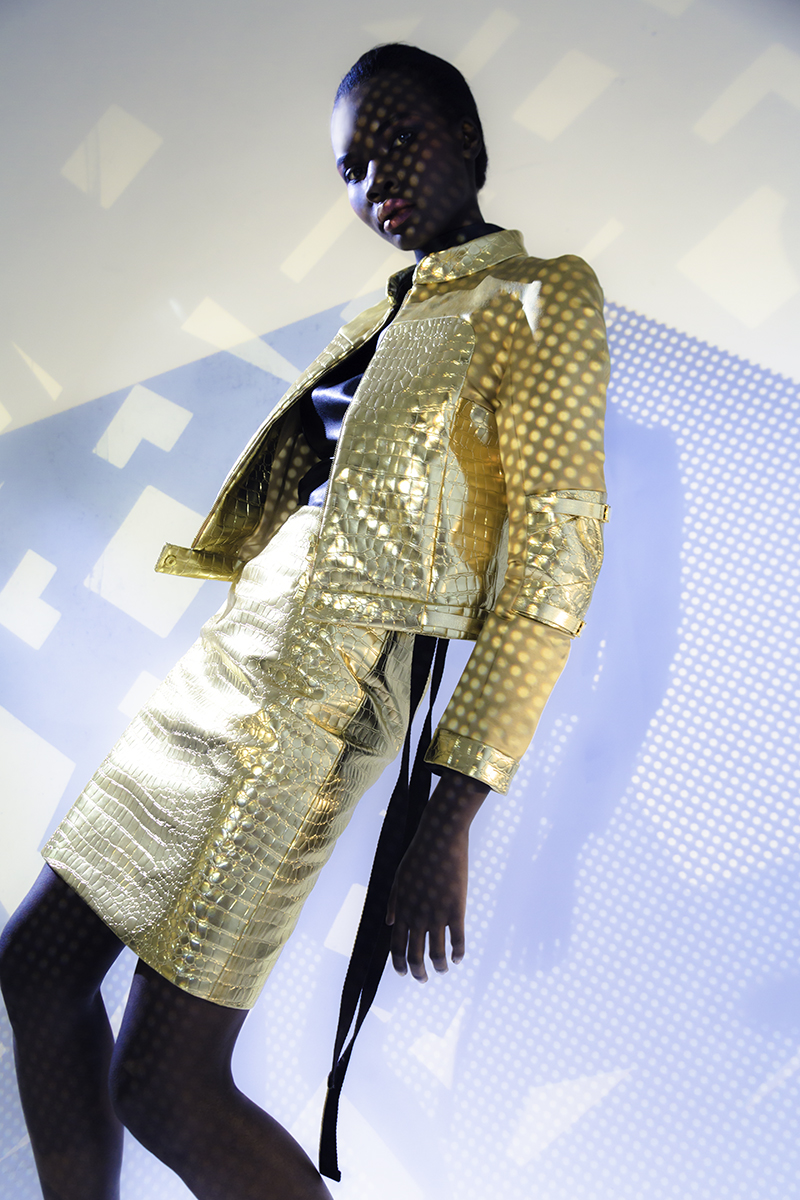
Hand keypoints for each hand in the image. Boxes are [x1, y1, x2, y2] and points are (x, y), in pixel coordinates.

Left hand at [385, 770, 488, 981]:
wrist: (439, 838)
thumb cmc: (419, 855)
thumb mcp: (399, 878)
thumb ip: (393, 903)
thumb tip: (390, 924)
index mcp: (401, 910)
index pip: (396, 947)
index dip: (400, 964)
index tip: (405, 973)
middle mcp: (416, 917)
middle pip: (415, 956)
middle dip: (418, 973)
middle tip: (423, 979)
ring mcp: (436, 915)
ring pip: (437, 954)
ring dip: (440, 967)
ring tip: (444, 970)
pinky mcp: (456, 910)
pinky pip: (457, 941)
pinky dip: (458, 953)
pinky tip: (459, 957)